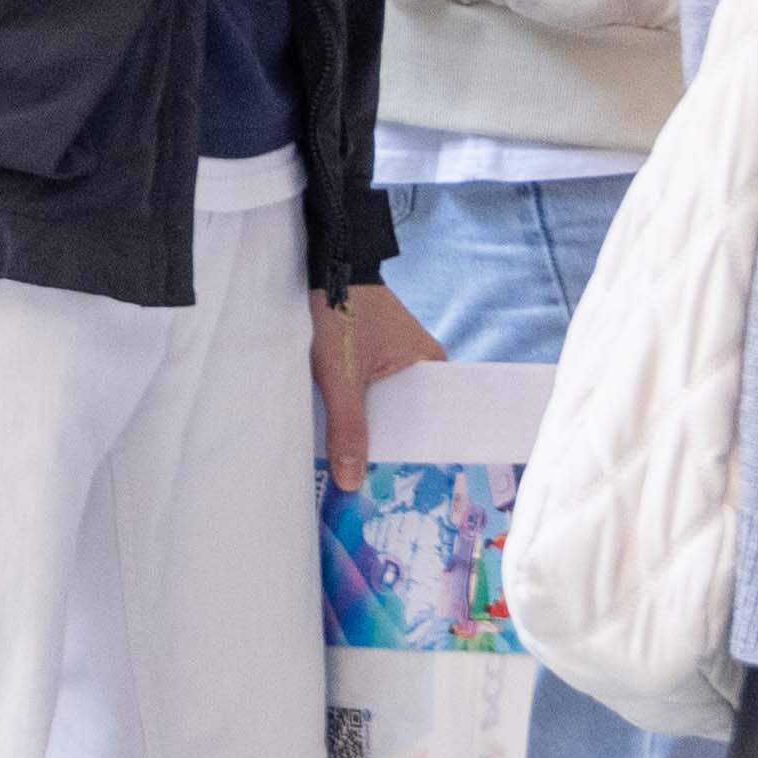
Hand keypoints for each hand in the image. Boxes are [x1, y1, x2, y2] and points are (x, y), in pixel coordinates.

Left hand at [309, 278, 438, 492]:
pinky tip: (345, 441)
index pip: (434, 420)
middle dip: (389, 451)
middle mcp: (419, 365)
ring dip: (371, 433)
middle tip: (374, 492)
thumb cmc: (341, 310)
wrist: (323, 264)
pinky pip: (370, 395)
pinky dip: (358, 413)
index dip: (418, 454)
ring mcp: (394, 362)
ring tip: (359, 475)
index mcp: (431, 365)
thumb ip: (348, 427)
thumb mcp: (341, 373)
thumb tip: (352, 483)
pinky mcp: (371, 359)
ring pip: (385, 409)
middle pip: (405, 419)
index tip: (407, 490)